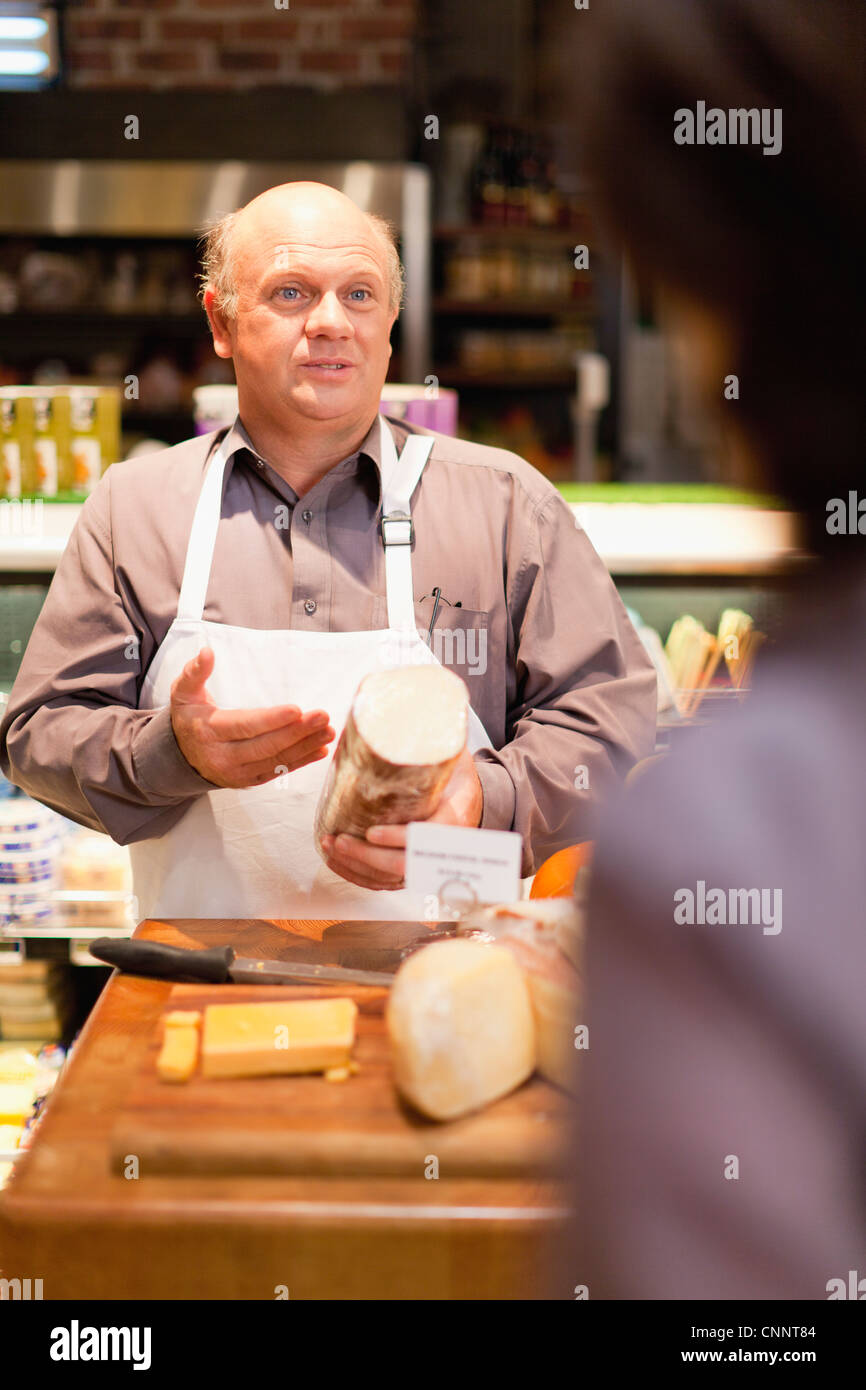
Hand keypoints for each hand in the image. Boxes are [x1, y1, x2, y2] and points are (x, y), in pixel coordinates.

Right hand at [170, 647, 334, 788]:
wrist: (181, 756)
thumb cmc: (189, 717)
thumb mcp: (183, 692)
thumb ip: (195, 672)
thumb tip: (207, 652)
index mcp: (208, 731)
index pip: (244, 726)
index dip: (271, 720)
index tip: (297, 710)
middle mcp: (223, 757)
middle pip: (266, 746)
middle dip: (297, 732)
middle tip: (323, 717)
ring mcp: (237, 773)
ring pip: (276, 760)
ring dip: (306, 746)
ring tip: (329, 731)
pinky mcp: (250, 780)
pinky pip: (279, 771)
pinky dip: (302, 761)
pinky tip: (321, 749)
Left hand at [320, 745, 482, 891]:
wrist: (474, 797)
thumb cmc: (456, 773)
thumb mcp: (450, 753)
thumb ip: (429, 738)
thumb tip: (393, 713)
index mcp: (454, 817)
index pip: (427, 836)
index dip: (398, 838)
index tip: (372, 831)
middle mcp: (441, 849)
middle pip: (403, 866)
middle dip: (366, 856)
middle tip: (338, 839)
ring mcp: (426, 861)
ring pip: (390, 878)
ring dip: (356, 867)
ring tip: (329, 845)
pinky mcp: (411, 865)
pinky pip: (384, 882)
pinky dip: (359, 876)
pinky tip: (337, 862)